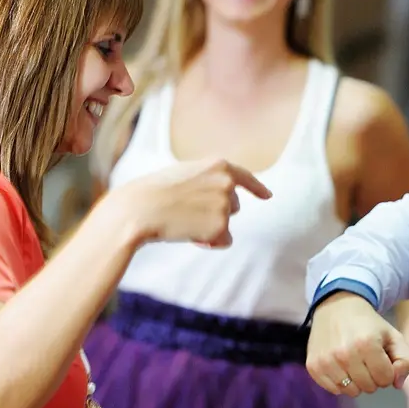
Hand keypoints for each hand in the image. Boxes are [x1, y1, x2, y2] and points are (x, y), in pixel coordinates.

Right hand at [109, 158, 271, 247]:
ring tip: (183, 221)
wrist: (141, 209)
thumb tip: (223, 197)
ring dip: (209, 228)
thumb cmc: (155, 192)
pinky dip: (209, 243)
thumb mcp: (184, 174)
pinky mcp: (222, 226)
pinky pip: (223, 241)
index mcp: (218, 165)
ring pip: (226, 224)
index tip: (267, 196)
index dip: (257, 188)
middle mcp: (228, 183)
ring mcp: (226, 204)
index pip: (245, 177)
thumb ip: (206, 180)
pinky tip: (189, 234)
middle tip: (185, 211)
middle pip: (233, 206)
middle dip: (215, 213)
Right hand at [306, 292, 408, 396]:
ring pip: (351, 391)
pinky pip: (334, 390)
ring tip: (354, 362)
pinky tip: (341, 366)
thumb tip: (396, 384)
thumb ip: (406, 361)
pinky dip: (340, 383)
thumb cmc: (369, 326)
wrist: (337, 308)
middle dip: (373, 377)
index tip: (381, 357)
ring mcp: (326, 361)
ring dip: (357, 381)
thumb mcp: (394, 337)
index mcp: (367, 344)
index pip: (386, 379)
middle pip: (369, 387)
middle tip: (367, 359)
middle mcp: (344, 353)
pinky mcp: (313, 366)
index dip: (387, 370)